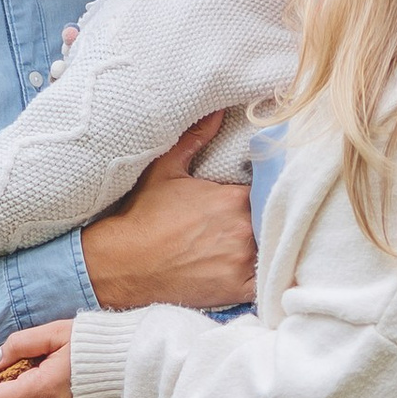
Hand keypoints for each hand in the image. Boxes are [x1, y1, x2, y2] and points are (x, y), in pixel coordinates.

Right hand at [82, 114, 253, 310]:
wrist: (123, 263)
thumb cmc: (143, 217)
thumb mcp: (166, 170)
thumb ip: (195, 139)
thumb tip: (217, 110)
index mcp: (233, 198)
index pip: (269, 191)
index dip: (268, 193)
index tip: (261, 195)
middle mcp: (243, 229)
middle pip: (273, 221)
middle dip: (267, 220)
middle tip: (258, 221)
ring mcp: (242, 261)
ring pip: (272, 249)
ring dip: (268, 246)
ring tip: (258, 244)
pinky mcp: (237, 288)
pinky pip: (267, 281)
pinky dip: (267, 275)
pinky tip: (260, 269)